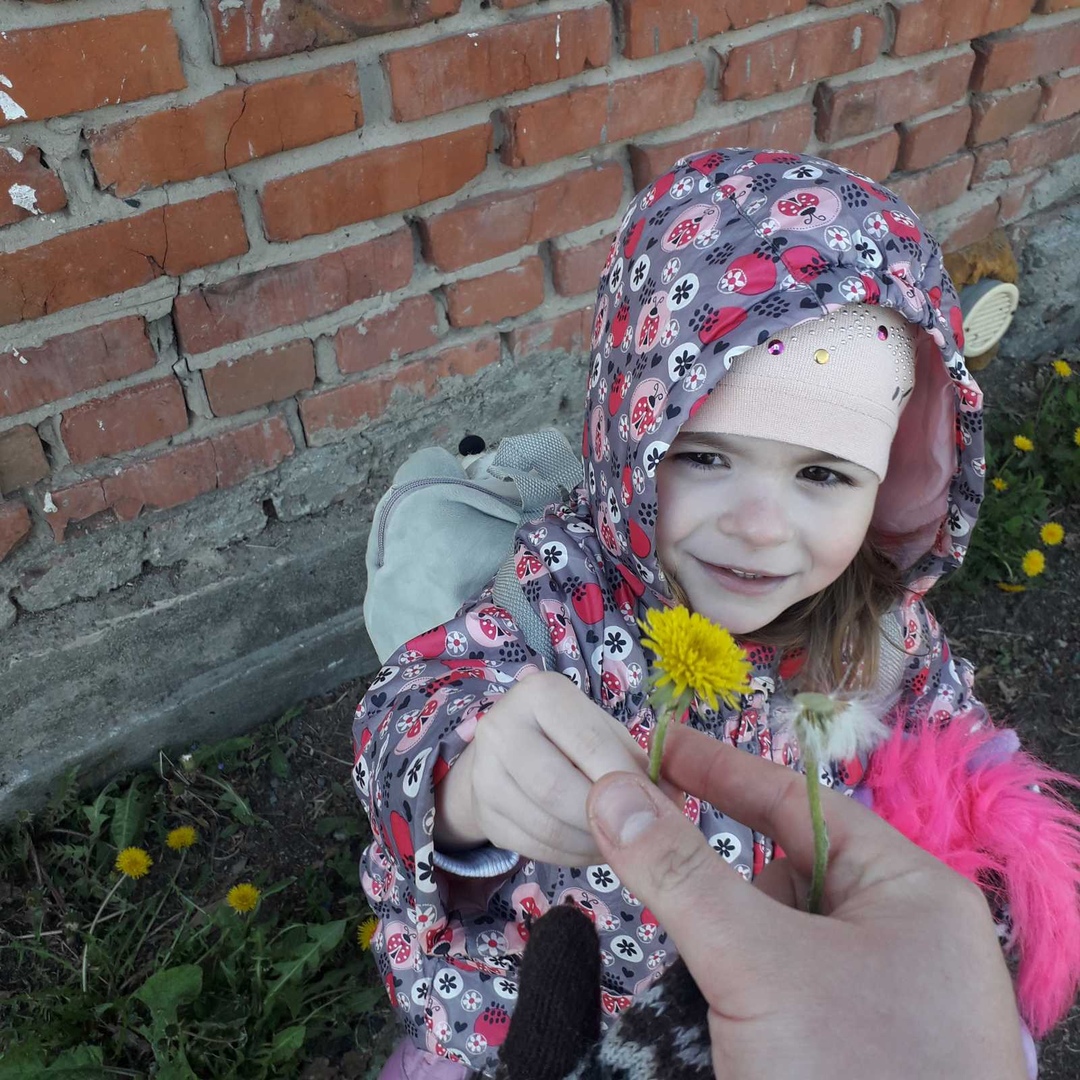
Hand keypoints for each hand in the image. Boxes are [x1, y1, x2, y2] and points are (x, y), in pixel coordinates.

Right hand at [435, 672, 667, 866]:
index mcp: (541, 693)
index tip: (659, 806)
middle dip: (605, 818)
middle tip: (639, 832)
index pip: (589, 743)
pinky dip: (574, 855)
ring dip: (593, 844)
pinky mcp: (484, 816)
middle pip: (557, 789)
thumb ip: (638, 761)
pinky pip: (536, 849)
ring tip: (622, 841)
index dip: (627, 780)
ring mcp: (484, 774)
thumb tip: (668, 803)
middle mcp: (501, 726)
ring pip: (546, 827)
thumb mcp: (606, 733)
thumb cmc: (571, 740)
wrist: (507, 758)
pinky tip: (594, 847)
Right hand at [585, 724, 1027, 1079]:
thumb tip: (610, 787)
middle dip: (717, 882)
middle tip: (659, 877)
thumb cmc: (852, 1072)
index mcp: (909, 891)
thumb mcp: (759, 963)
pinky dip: (732, 993)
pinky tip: (719, 1026)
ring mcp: (872, 999)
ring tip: (713, 991)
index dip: (721, 770)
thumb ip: (679, 870)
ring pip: (765, 938)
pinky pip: (770, 991)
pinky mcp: (840, 1048)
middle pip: (777, 873)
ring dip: (721, 949)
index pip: (797, 804)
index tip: (653, 744)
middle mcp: (898, 935)